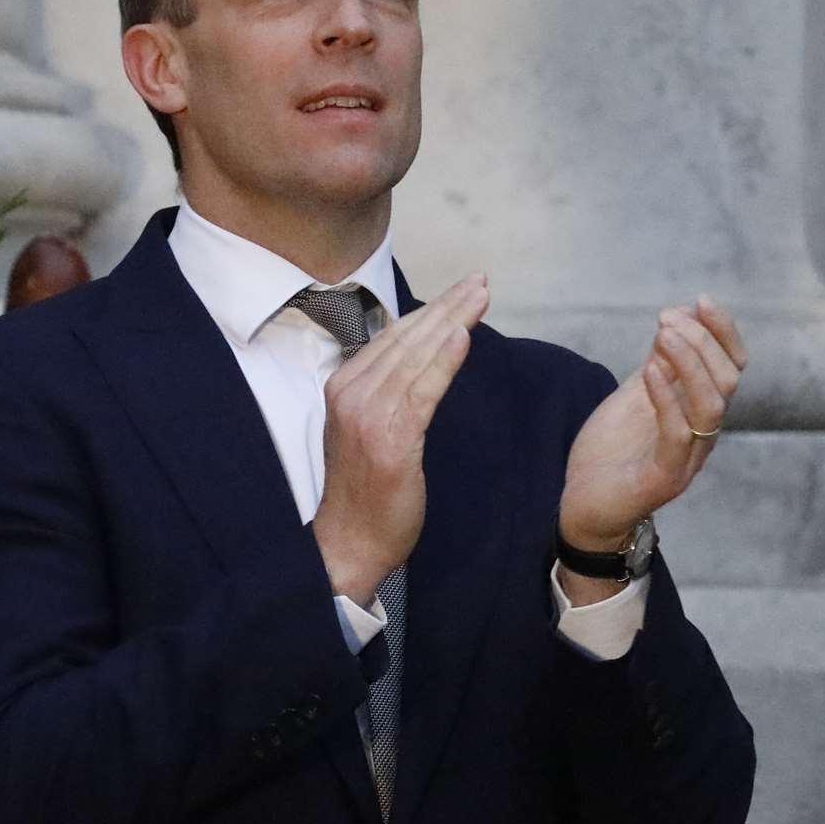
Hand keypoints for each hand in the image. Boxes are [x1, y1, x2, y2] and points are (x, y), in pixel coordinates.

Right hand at [313, 274, 489, 605]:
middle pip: (407, 338)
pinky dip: (445, 359)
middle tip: (479, 281)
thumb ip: (386, 392)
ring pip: (417, 356)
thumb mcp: (366, 429)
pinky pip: (423, 390)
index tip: (459, 291)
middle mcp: (351, 392)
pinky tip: (464, 336)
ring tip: (481, 297)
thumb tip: (421, 360)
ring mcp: (368, 414)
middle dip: (446, 306)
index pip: (392, 337)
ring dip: (453, 321)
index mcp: (344, 386)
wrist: (349, 542)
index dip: (429, 310)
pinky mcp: (391, 438)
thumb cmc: (364, 490)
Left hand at [558, 295, 747, 552]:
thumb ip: (657, 365)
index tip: (700, 300)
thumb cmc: (611, 453)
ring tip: (664, 332)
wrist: (583, 507)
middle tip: (667, 318)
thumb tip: (673, 321)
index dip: (723, 331)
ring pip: (712, 405)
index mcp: (698, 410)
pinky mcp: (664, 478)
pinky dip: (667, 398)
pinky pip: (678, 435)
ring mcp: (687, 457)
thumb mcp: (634, 396)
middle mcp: (702, 433)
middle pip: (728, 379)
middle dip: (703, 339)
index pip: (731, 365)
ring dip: (690, 362)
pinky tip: (649, 371)